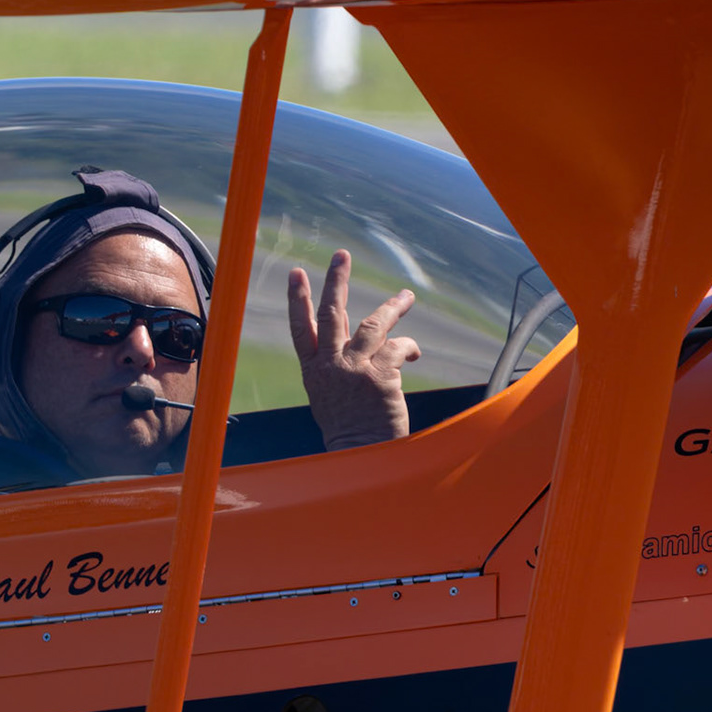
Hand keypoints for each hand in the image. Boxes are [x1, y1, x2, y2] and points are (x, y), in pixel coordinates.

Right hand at [286, 249, 419, 450]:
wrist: (361, 456)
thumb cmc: (349, 431)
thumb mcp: (331, 396)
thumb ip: (338, 364)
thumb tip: (356, 335)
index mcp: (314, 371)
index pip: (301, 328)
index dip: (298, 299)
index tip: (295, 273)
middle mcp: (330, 366)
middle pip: (331, 314)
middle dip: (336, 281)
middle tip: (341, 254)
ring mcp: (354, 369)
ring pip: (373, 325)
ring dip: (392, 307)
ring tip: (406, 295)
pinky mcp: (380, 376)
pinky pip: (398, 348)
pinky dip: (410, 347)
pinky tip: (416, 352)